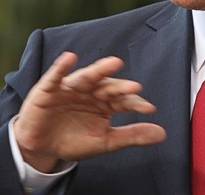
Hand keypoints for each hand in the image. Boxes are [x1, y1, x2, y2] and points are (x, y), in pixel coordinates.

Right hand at [13, 52, 166, 172]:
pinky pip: (56, 75)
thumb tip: (162, 134)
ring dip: (99, 70)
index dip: (135, 104)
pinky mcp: (49, 88)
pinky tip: (69, 58)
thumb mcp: (104, 142)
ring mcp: (71, 87)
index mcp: (105, 103)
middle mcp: (91, 91)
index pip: (123, 101)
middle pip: (108, 86)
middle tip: (135, 87)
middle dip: (120, 86)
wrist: (42, 147)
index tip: (148, 108)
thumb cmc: (73, 140)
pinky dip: (62, 67)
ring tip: (114, 63)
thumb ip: (131, 136)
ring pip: (87, 76)